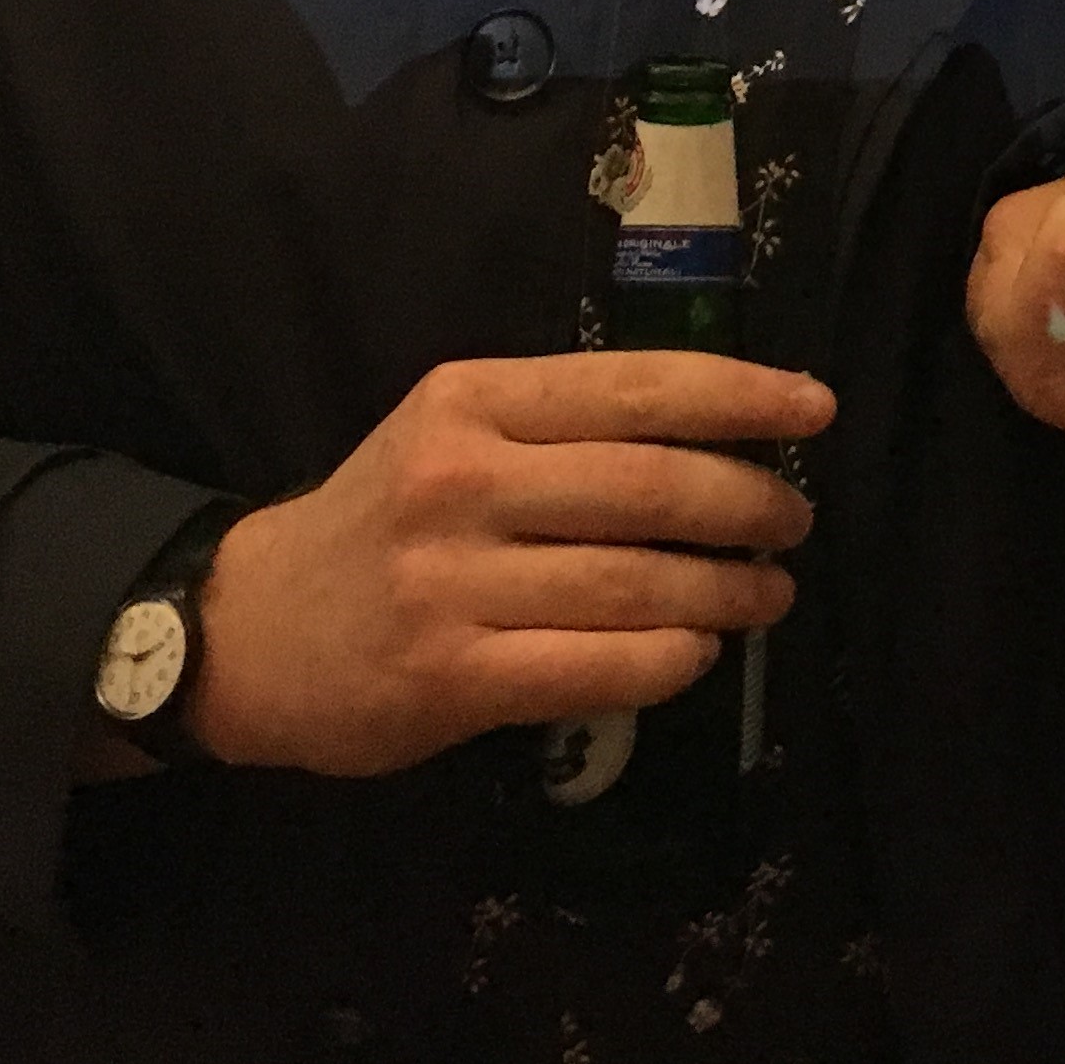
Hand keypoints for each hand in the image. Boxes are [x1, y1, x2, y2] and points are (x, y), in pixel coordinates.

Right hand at [186, 352, 828, 777]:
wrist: (250, 630)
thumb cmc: (385, 519)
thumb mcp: (454, 433)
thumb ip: (565, 425)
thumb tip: (724, 430)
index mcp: (471, 400)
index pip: (634, 387)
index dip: (739, 395)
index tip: (814, 408)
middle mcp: (460, 480)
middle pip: (649, 486)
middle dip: (748, 502)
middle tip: (794, 522)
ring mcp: (450, 583)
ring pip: (634, 583)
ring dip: (726, 589)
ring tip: (769, 591)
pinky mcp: (448, 676)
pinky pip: (596, 667)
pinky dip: (669, 660)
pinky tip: (697, 653)